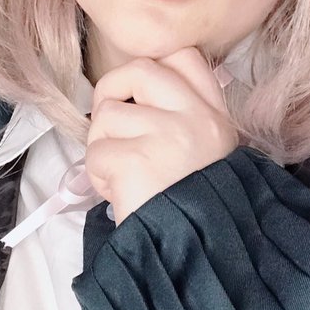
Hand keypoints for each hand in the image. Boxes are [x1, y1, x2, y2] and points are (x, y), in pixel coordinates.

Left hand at [85, 47, 238, 224]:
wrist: (197, 253)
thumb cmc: (192, 207)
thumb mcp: (206, 154)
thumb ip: (181, 118)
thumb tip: (132, 95)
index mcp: (214, 115)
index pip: (185, 56)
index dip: (152, 65)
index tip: (138, 92)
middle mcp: (195, 117)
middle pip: (139, 69)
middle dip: (111, 91)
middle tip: (110, 125)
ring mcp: (165, 135)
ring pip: (107, 115)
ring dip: (103, 147)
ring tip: (122, 176)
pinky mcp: (135, 159)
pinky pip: (96, 153)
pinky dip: (99, 177)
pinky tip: (120, 194)